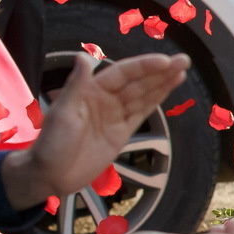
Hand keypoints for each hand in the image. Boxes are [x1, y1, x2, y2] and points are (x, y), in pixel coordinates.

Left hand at [4, 51, 189, 206]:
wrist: (50, 177)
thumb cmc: (51, 144)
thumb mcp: (63, 114)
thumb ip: (76, 86)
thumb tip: (83, 57)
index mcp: (90, 90)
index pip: (122, 74)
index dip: (144, 67)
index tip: (164, 61)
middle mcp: (105, 99)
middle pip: (137, 82)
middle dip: (160, 71)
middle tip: (184, 60)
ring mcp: (115, 116)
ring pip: (143, 95)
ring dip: (163, 83)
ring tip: (182, 70)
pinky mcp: (122, 132)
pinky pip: (142, 112)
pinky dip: (156, 101)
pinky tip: (169, 89)